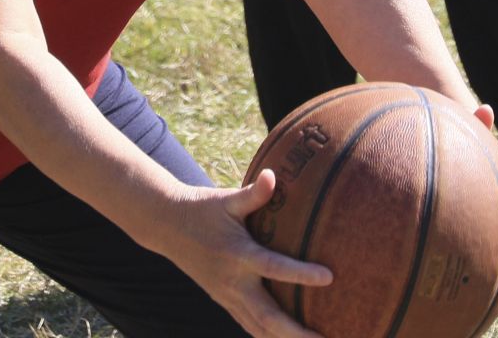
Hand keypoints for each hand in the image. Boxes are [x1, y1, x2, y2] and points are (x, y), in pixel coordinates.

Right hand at [151, 171, 328, 337]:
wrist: (167, 225)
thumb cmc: (202, 208)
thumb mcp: (226, 199)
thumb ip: (253, 194)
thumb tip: (273, 175)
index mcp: (238, 254)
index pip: (273, 267)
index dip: (301, 274)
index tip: (329, 276)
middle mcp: (233, 281)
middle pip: (268, 316)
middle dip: (297, 332)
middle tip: (326, 337)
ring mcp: (227, 296)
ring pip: (259, 328)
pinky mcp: (224, 301)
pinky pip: (249, 326)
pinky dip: (268, 337)